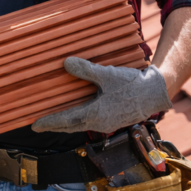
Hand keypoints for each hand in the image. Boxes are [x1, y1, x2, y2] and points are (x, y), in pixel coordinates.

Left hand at [32, 58, 171, 133]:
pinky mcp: (113, 120)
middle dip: (54, 126)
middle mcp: (100, 123)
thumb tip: (66, 63)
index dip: (49, 123)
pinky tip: (75, 115)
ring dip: (65, 124)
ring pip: (80, 126)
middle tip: (37, 126)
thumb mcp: (108, 75)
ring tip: (52, 122)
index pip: (66, 121)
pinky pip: (89, 123)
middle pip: (71, 126)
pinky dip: (77, 121)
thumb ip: (86, 70)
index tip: (34, 125)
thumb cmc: (133, 85)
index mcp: (96, 114)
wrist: (156, 93)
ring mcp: (107, 123)